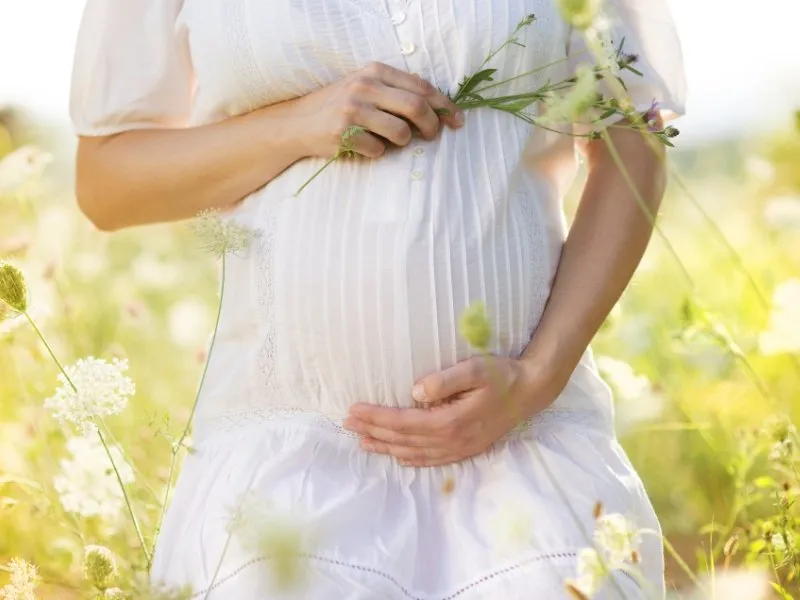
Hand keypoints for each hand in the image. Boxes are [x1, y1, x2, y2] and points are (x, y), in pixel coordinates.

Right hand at [292, 62, 463, 158]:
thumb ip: (395, 90)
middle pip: (416, 107)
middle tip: (433, 137)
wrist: (297, 123)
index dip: (444, 106)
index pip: (421, 87)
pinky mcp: (344, 133)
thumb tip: (435, 103)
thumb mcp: (365, 87)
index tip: (457, 121)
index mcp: (374, 71)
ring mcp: (353, 110)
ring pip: (400, 132)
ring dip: (402, 142)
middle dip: (432, 126)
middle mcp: (365, 86)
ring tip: (390, 141)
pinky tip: (365, 146)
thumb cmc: (337, 106)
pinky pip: (378, 150)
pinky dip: (378, 152)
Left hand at [343, 356, 555, 466]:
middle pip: (403, 440)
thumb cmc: (502, 375)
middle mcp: (453, 440)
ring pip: (413, 453)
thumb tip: (415, 391)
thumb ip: (445, 380)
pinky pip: (430, 460)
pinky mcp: (466, 449)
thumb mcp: (476, 369)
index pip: (403, 422)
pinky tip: (397, 455)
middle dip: (373, 431)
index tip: (354, 409)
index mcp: (451, 421)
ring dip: (385, 447)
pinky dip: (409, 458)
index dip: (376, 417)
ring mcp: (460, 448)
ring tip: (362, 440)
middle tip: (347, 423)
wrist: (532, 391)